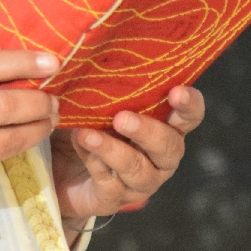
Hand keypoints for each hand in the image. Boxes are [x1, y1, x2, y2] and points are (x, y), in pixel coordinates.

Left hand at [51, 85, 204, 232]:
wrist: (60, 166)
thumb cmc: (89, 122)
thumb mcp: (98, 101)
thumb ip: (108, 84)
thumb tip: (94, 52)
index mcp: (165, 127)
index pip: (190, 117)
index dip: (189, 105)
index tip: (177, 91)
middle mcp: (160, 157)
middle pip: (169, 147)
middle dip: (147, 132)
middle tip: (122, 118)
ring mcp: (140, 181)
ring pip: (137, 169)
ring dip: (113, 150)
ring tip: (87, 134)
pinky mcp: (114, 197)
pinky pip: (108, 181)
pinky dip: (93, 160)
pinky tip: (79, 142)